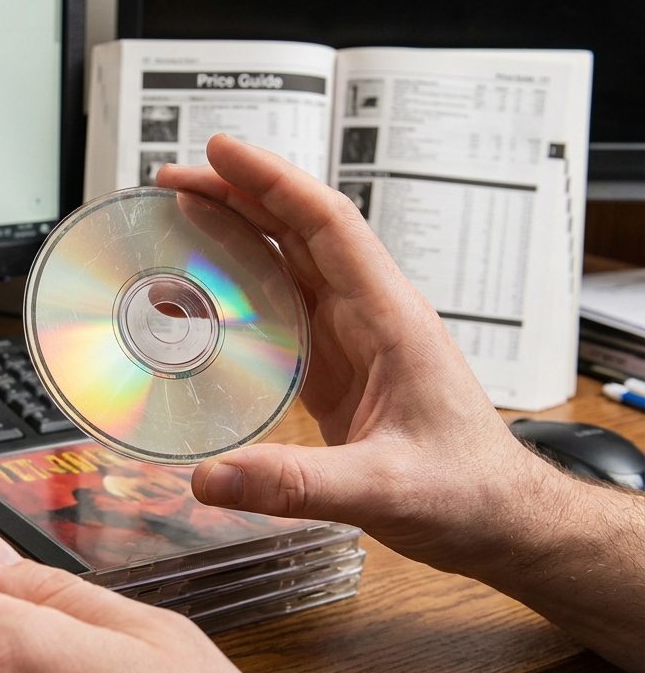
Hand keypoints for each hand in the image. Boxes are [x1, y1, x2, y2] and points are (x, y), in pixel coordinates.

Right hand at [160, 136, 644, 672]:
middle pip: (300, 230)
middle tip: (175, 181)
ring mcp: (354, 338)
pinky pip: (285, 305)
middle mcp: (371, 315)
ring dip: (238, 232)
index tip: (221, 153)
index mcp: (390, 319)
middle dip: (238, 195)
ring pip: (290, 262)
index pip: (327, 225)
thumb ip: (297, 485)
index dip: (272, 182)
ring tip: (181, 214)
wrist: (498, 519)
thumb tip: (211, 477)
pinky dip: (243, 285)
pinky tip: (209, 288)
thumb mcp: (384, 490)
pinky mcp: (337, 367)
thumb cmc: (466, 492)